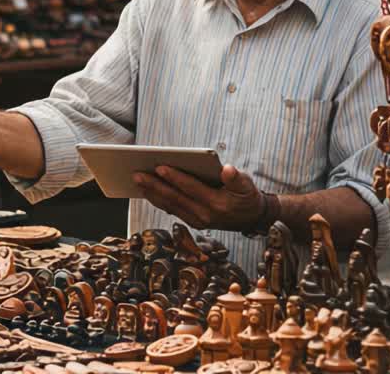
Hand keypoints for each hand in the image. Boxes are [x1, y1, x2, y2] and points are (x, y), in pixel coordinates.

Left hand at [131, 164, 262, 231]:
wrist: (252, 218)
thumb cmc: (247, 196)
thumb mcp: (247, 185)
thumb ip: (237, 178)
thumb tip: (227, 169)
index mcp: (217, 204)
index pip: (191, 188)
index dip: (175, 177)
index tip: (159, 167)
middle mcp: (205, 215)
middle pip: (175, 198)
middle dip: (154, 185)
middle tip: (137, 174)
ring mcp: (197, 221)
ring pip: (170, 206)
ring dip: (152, 193)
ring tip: (137, 181)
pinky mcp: (193, 222)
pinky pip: (172, 210)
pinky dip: (158, 200)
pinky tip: (147, 190)